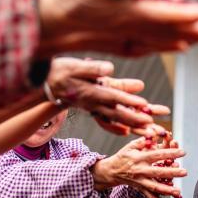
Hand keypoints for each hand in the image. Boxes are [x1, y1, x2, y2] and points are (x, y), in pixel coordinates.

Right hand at [37, 0, 197, 56]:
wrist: (49, 28)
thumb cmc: (68, 3)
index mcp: (126, 15)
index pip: (165, 16)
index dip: (189, 16)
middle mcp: (130, 31)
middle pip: (171, 31)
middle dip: (196, 31)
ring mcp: (127, 40)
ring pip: (163, 41)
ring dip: (187, 38)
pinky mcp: (121, 45)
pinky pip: (151, 47)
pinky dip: (167, 46)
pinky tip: (178, 46)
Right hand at [45, 58, 168, 134]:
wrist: (45, 85)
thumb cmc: (60, 72)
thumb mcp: (75, 66)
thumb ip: (93, 68)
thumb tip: (110, 69)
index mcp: (91, 92)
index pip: (114, 97)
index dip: (129, 101)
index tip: (144, 104)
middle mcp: (94, 104)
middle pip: (118, 114)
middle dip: (135, 120)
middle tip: (152, 125)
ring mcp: (93, 108)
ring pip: (115, 119)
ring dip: (131, 126)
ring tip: (147, 131)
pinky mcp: (92, 109)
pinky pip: (105, 122)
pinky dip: (115, 127)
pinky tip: (126, 132)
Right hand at [91, 138, 185, 197]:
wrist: (111, 171)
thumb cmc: (124, 156)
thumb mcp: (131, 146)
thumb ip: (144, 141)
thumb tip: (155, 132)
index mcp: (139, 158)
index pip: (157, 155)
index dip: (170, 153)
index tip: (183, 152)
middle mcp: (140, 170)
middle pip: (158, 172)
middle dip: (172, 172)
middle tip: (184, 172)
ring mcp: (140, 181)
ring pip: (155, 187)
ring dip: (167, 190)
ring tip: (178, 192)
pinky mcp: (140, 189)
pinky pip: (149, 196)